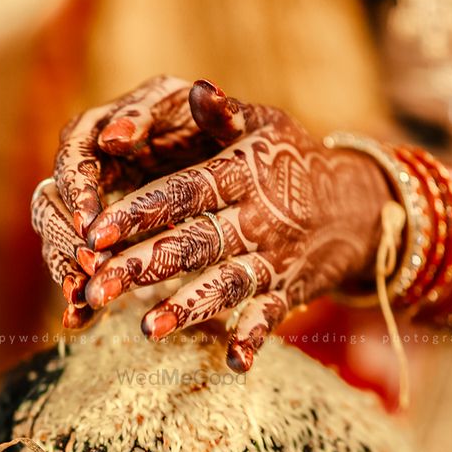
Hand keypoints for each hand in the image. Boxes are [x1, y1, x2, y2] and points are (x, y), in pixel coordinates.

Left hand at [34, 77, 391, 369]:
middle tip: (96, 289)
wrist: (357, 206)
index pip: (184, 193)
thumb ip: (222, 114)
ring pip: (227, 285)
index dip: (139, 212)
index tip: (94, 231)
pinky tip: (234, 363)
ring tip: (147, 329)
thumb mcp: (264, 125)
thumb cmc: (292, 160)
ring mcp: (274, 258)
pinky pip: (271, 318)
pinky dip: (255, 339)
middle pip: (194, 245)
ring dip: (190, 308)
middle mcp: (257, 218)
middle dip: (143, 267)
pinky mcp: (289, 291)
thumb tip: (193, 88)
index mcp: (242, 174)